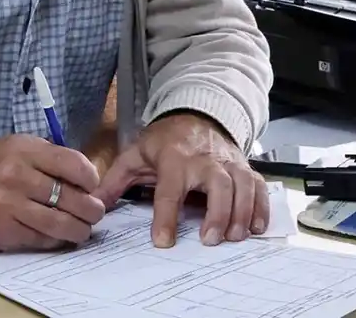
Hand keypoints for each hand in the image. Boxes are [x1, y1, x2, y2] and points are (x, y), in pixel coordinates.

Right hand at [0, 135, 106, 251]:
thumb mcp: (14, 149)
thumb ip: (47, 159)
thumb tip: (86, 179)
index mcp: (24, 150)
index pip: (73, 164)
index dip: (91, 179)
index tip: (93, 187)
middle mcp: (17, 175)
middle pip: (72, 197)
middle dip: (92, 209)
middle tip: (95, 213)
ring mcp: (9, 205)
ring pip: (61, 223)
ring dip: (80, 230)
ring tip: (83, 230)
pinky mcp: (3, 231)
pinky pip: (42, 240)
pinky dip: (56, 240)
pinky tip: (60, 237)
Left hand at [95, 113, 267, 247]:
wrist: (196, 113)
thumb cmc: (164, 140)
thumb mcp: (135, 154)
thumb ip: (114, 180)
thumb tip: (94, 205)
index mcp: (174, 159)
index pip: (169, 189)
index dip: (166, 216)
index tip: (163, 242)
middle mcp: (205, 160)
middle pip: (217, 185)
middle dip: (216, 213)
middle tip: (209, 241)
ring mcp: (228, 162)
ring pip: (242, 186)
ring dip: (241, 213)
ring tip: (234, 238)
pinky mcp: (244, 167)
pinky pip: (259, 186)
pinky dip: (261, 207)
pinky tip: (257, 228)